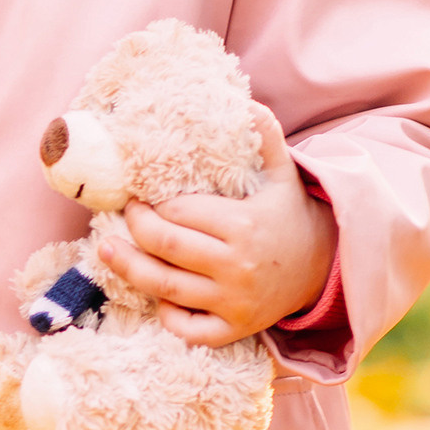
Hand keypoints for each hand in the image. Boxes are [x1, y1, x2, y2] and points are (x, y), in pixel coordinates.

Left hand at [94, 107, 336, 345]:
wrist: (324, 267)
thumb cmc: (289, 215)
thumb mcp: (283, 173)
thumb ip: (265, 136)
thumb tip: (245, 101)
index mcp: (243, 225)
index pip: (180, 213)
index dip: (152, 204)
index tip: (137, 196)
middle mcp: (237, 266)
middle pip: (167, 247)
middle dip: (135, 230)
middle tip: (121, 217)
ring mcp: (234, 302)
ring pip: (167, 288)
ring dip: (130, 269)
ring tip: (106, 250)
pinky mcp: (235, 328)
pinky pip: (190, 329)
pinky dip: (168, 315)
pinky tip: (157, 296)